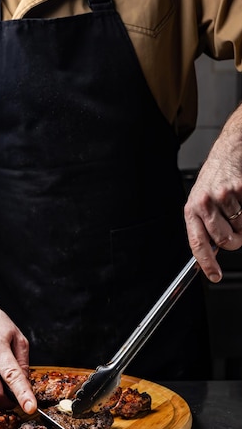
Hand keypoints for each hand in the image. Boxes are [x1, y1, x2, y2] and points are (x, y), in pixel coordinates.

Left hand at [184, 104, 241, 281]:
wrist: (227, 153)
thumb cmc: (212, 181)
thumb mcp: (199, 203)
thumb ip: (202, 227)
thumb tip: (209, 254)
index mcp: (191, 210)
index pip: (197, 243)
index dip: (206, 263)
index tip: (214, 275)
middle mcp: (204, 202)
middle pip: (225, 241)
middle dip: (233, 242)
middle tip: (233, 233)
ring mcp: (223, 196)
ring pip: (241, 230)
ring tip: (236, 210)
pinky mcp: (239, 189)